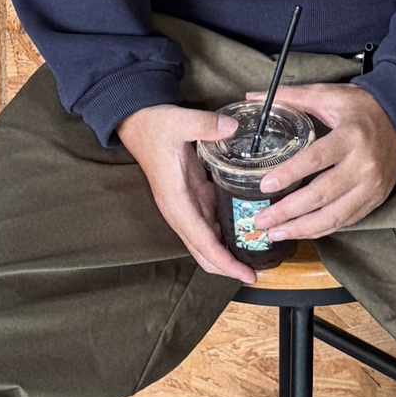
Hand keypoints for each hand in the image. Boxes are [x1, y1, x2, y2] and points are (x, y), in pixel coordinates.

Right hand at [116, 102, 254, 283]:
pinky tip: (247, 231)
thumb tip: (232, 128)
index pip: (202, 242)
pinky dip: (226, 234)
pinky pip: (210, 224)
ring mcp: (185, 205)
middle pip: (203, 252)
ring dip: (228, 253)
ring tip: (257, 257)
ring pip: (207, 241)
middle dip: (228, 267)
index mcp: (175, 201)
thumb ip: (205, 125)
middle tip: (257, 273)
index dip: (224, 262)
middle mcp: (179, 210)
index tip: (245, 275)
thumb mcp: (179, 121)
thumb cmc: (154, 126)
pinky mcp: (192, 196)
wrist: (137, 121)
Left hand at [250, 84, 395, 241]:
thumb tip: (251, 97)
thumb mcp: (329, 95)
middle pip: (322, 194)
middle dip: (289, 211)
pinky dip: (322, 229)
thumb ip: (291, 97)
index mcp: (351, 136)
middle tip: (261, 219)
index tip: (265, 186)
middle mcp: (363, 165)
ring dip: (302, 228)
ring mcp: (372, 186)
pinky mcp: (376, 199)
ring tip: (275, 233)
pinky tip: (301, 231)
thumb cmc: (362, 107)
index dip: (290, 174)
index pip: (316, 159)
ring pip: (334, 215)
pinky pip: (346, 221)